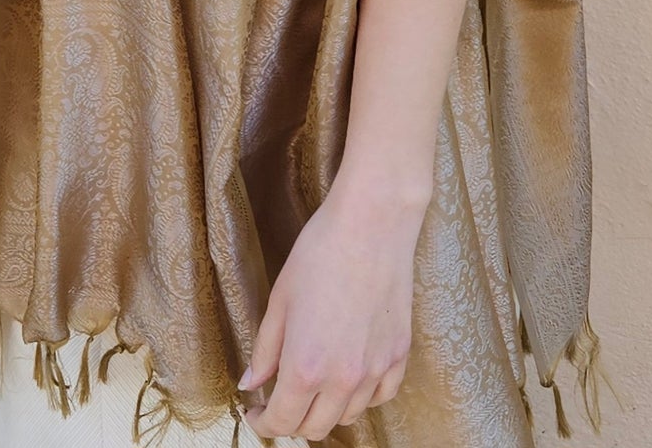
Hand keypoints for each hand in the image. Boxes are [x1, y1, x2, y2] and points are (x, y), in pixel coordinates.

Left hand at [236, 180, 425, 440]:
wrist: (371, 224)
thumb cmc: (320, 253)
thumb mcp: (280, 299)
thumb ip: (265, 350)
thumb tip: (251, 384)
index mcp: (305, 367)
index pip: (282, 422)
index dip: (264, 422)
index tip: (257, 411)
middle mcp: (343, 379)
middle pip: (315, 428)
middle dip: (293, 419)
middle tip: (281, 396)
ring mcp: (376, 369)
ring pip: (348, 416)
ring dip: (326, 408)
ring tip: (315, 382)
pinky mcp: (399, 355)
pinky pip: (380, 396)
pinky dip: (362, 396)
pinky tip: (349, 375)